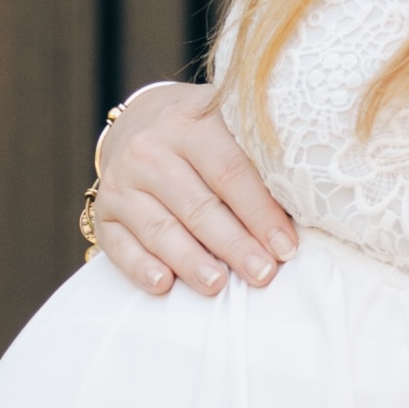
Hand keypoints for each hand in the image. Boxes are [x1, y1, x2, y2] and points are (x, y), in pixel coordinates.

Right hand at [92, 83, 297, 298]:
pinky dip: (140, 267)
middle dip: (234, 244)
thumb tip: (305, 211)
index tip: (286, 247)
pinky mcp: (104, 211)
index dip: (260, 213)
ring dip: (190, 261)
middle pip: (198, 206)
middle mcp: (149, 150)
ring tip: (218, 285)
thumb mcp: (229, 126)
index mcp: (190, 123)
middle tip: (262, 273)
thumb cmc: (203, 133)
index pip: (230, 172)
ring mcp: (122, 181)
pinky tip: (163, 284)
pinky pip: (120, 245)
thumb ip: (258, 159)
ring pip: (160, 228)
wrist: (140, 122)